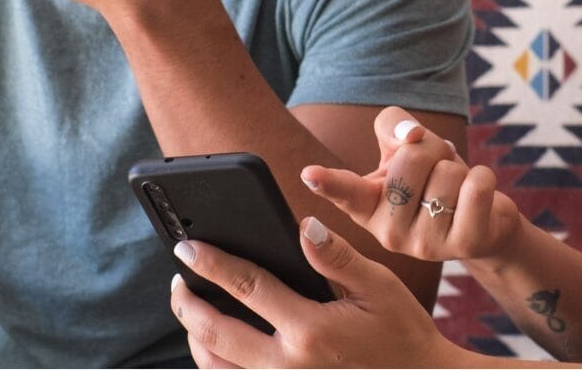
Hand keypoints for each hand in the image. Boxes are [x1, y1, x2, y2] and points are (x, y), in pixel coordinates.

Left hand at [171, 217, 457, 367]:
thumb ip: (337, 257)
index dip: (212, 264)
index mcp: (312, 329)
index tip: (187, 247)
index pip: (247, 287)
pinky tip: (218, 347)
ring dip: (196, 339)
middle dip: (187, 304)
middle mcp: (289, 365)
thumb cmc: (402, 333)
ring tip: (193, 312)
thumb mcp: (379, 287)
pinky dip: (218, 367)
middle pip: (215, 335)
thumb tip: (302, 226)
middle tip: (178, 280)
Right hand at [301, 107, 521, 261]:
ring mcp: (424, 244)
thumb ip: (393, 126)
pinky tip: (477, 194)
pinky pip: (476, 187)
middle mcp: (388, 231)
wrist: (480, 222)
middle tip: (436, 171)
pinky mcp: (462, 245)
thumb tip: (410, 135)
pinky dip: (483, 177)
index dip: (327, 181)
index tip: (309, 174)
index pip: (345, 191)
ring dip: (458, 169)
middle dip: (433, 151)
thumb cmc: (433, 180)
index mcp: (367, 205)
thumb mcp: (404, 150)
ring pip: (446, 173)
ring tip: (456, 190)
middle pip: (412, 159)